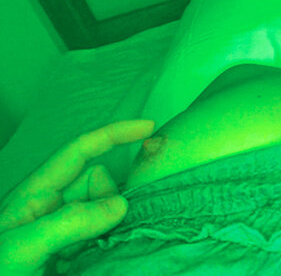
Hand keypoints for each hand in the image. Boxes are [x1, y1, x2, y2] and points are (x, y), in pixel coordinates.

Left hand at [0, 119, 155, 274]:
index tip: (149, 127)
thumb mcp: (22, 247)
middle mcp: (52, 210)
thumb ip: (68, 222)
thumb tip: (120, 204)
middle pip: (99, 185)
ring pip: (108, 214)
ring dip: (116, 226)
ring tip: (100, 254)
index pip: (79, 151)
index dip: (113, 134)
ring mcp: (64, 236)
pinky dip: (113, 245)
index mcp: (35, 195)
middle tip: (105, 234)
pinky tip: (104, 261)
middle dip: (113, 200)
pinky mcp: (74, 259)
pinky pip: (107, 240)